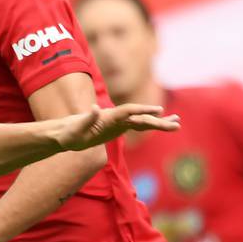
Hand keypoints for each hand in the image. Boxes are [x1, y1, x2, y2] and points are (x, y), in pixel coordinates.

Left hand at [55, 103, 179, 150]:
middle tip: (176, 123)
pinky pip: (138, 126)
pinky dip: (150, 125)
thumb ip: (87, 119)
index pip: (128, 111)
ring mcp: (118, 122)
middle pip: (140, 117)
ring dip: (159, 122)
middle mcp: (115, 117)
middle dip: (158, 121)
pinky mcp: (119, 128)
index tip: (158, 110)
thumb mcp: (76, 129)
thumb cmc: (68, 133)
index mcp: (108, 116)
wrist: (65, 134)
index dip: (143, 109)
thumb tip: (94, 107)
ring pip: (142, 121)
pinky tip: (162, 125)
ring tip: (177, 123)